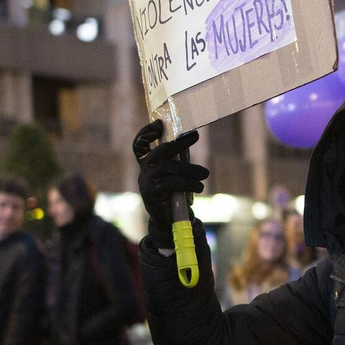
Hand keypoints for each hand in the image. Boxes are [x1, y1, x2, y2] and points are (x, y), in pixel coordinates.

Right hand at [133, 120, 208, 245]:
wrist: (167, 221)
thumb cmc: (173, 194)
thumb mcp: (173, 175)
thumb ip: (176, 160)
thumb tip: (190, 138)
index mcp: (146, 164)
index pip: (139, 145)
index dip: (146, 133)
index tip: (159, 124)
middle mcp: (143, 171)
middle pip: (159, 151)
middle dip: (178, 142)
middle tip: (196, 135)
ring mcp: (146, 182)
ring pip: (168, 167)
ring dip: (189, 169)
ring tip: (205, 174)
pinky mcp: (152, 193)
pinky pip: (171, 183)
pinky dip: (188, 183)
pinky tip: (199, 187)